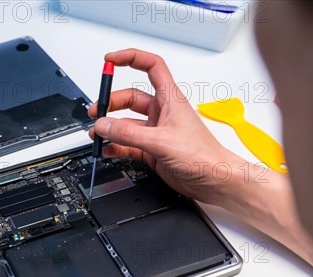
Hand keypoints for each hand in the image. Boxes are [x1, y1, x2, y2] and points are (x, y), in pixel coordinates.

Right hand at [88, 49, 312, 274]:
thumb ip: (129, 134)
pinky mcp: (152, 150)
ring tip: (98, 134)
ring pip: (126, 123)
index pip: (150, 67)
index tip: (110, 61)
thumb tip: (105, 126)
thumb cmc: (204, 156)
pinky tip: (108, 149)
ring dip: (111, 127)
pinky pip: (128, 144)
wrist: (215, 180)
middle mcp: (162, 112)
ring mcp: (156, 131)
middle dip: (111, 103)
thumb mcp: (162, 141)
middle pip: (130, 98)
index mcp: (169, 99)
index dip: (130, 59)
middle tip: (97, 113)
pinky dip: (116, 146)